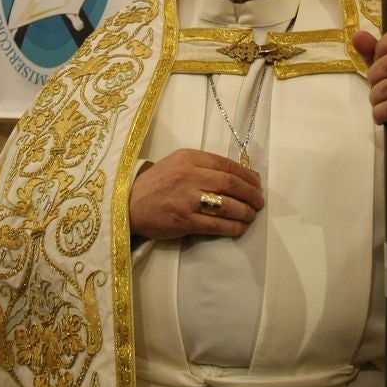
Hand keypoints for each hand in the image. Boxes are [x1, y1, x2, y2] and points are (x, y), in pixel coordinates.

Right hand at [128, 148, 264, 240]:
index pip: (226, 164)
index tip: (257, 182)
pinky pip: (215, 225)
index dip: (247, 175)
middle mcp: (189, 175)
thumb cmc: (156, 183)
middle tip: (259, 201)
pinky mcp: (183, 221)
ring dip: (245, 211)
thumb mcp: (177, 163)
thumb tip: (237, 176)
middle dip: (251, 193)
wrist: (127, 204)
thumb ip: (203, 166)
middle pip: (230, 183)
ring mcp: (186, 199)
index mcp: (189, 158)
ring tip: (252, 215)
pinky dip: (232, 227)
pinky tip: (240, 228)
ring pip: (227, 205)